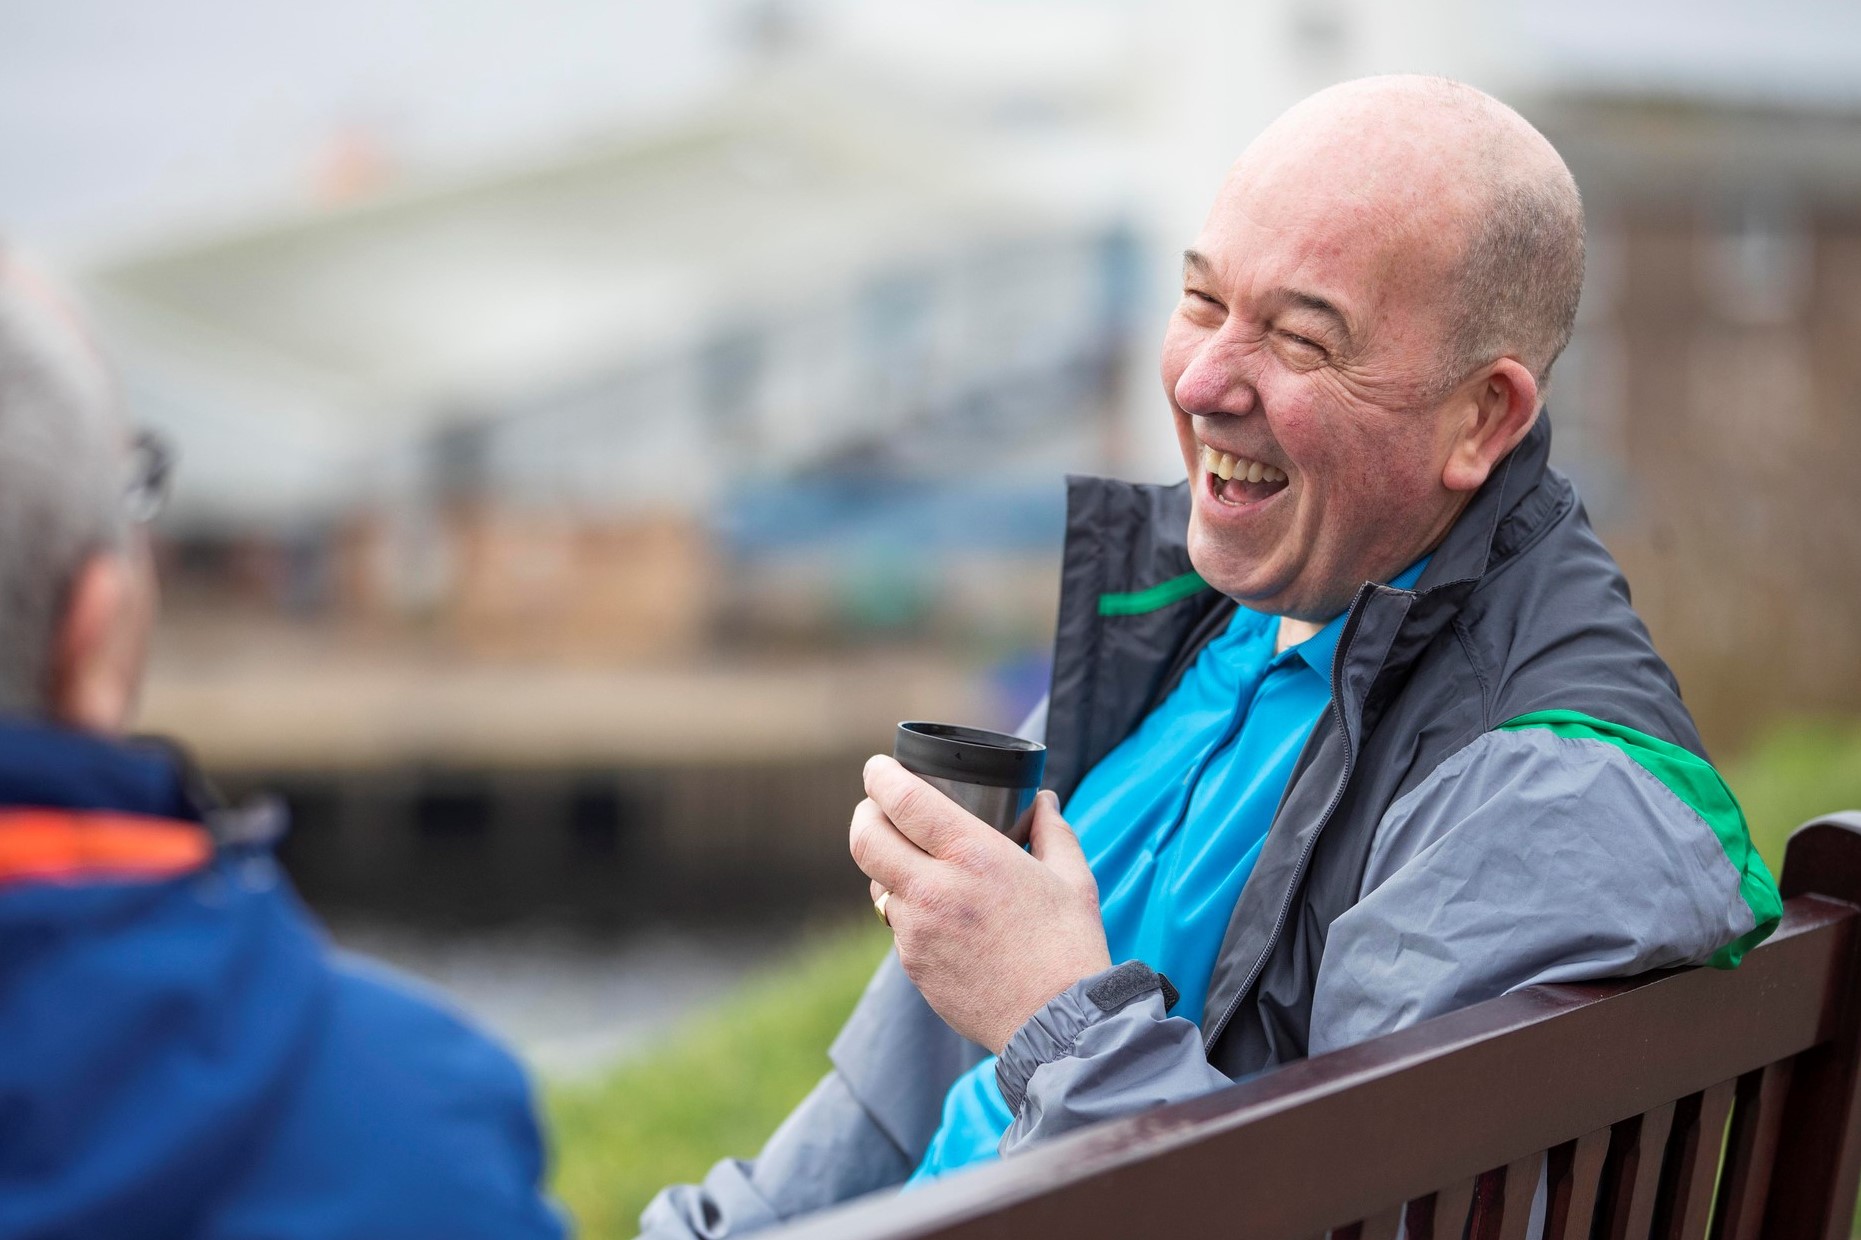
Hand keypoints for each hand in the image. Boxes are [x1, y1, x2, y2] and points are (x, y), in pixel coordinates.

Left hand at [850, 755, 1111, 1053]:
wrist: (1058, 1024)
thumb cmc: (1069, 946)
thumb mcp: (1072, 876)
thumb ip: (1052, 830)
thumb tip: (1043, 800)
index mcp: (973, 856)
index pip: (903, 800)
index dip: (880, 777)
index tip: (878, 768)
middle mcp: (935, 890)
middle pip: (865, 838)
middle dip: (865, 814)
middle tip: (877, 808)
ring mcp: (917, 931)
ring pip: (878, 884)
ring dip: (887, 866)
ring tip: (912, 862)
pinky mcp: (913, 966)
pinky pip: (898, 925)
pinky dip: (909, 910)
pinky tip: (938, 913)